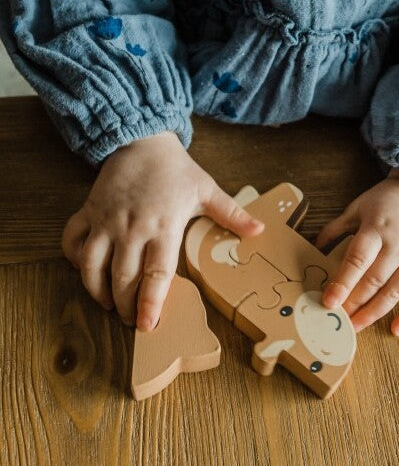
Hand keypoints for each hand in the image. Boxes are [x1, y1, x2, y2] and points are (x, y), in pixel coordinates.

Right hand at [61, 131, 263, 331]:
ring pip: (92, 265)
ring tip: (107, 305)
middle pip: (123, 278)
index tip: (149, 325)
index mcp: (164, 226)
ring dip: (96, 290)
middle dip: (125, 306)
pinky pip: (72, 240)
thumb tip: (260, 231)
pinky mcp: (89, 211)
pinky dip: (72, 259)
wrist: (143, 141)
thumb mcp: (208, 190)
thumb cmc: (177, 170)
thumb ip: (232, 214)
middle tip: (131, 321)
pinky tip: (85, 271)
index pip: (157, 273)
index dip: (152, 303)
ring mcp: (106, 220)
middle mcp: (132, 228)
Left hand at [315, 169, 398, 335]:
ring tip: (356, 327)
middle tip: (337, 320)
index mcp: (376, 229)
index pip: (357, 260)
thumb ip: (335, 228)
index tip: (329, 302)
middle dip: (354, 303)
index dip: (343, 283)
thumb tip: (314, 246)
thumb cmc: (386, 200)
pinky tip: (396, 330)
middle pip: (374, 280)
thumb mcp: (357, 207)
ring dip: (374, 313)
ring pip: (395, 292)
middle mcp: (398, 246)